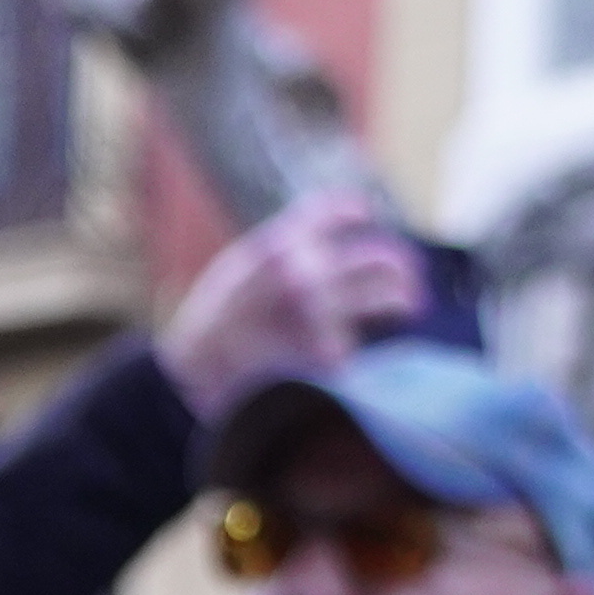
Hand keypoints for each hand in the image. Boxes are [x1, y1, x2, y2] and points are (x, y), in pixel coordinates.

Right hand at [158, 188, 431, 418]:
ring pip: (389, 295)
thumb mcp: (236, 271)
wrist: (185, 384)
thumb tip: (324, 241)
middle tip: (406, 275)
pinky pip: (367, 342)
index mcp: (280, 246)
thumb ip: (281, 252)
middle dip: (398, 264)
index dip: (356, 211)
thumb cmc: (210, 330)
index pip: (336, 210)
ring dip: (403, 297)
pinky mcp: (332, 357)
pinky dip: (370, 344)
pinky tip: (357, 348)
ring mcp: (322, 317)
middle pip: (379, 256)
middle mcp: (307, 274)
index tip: (365, 215)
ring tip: (408, 304)